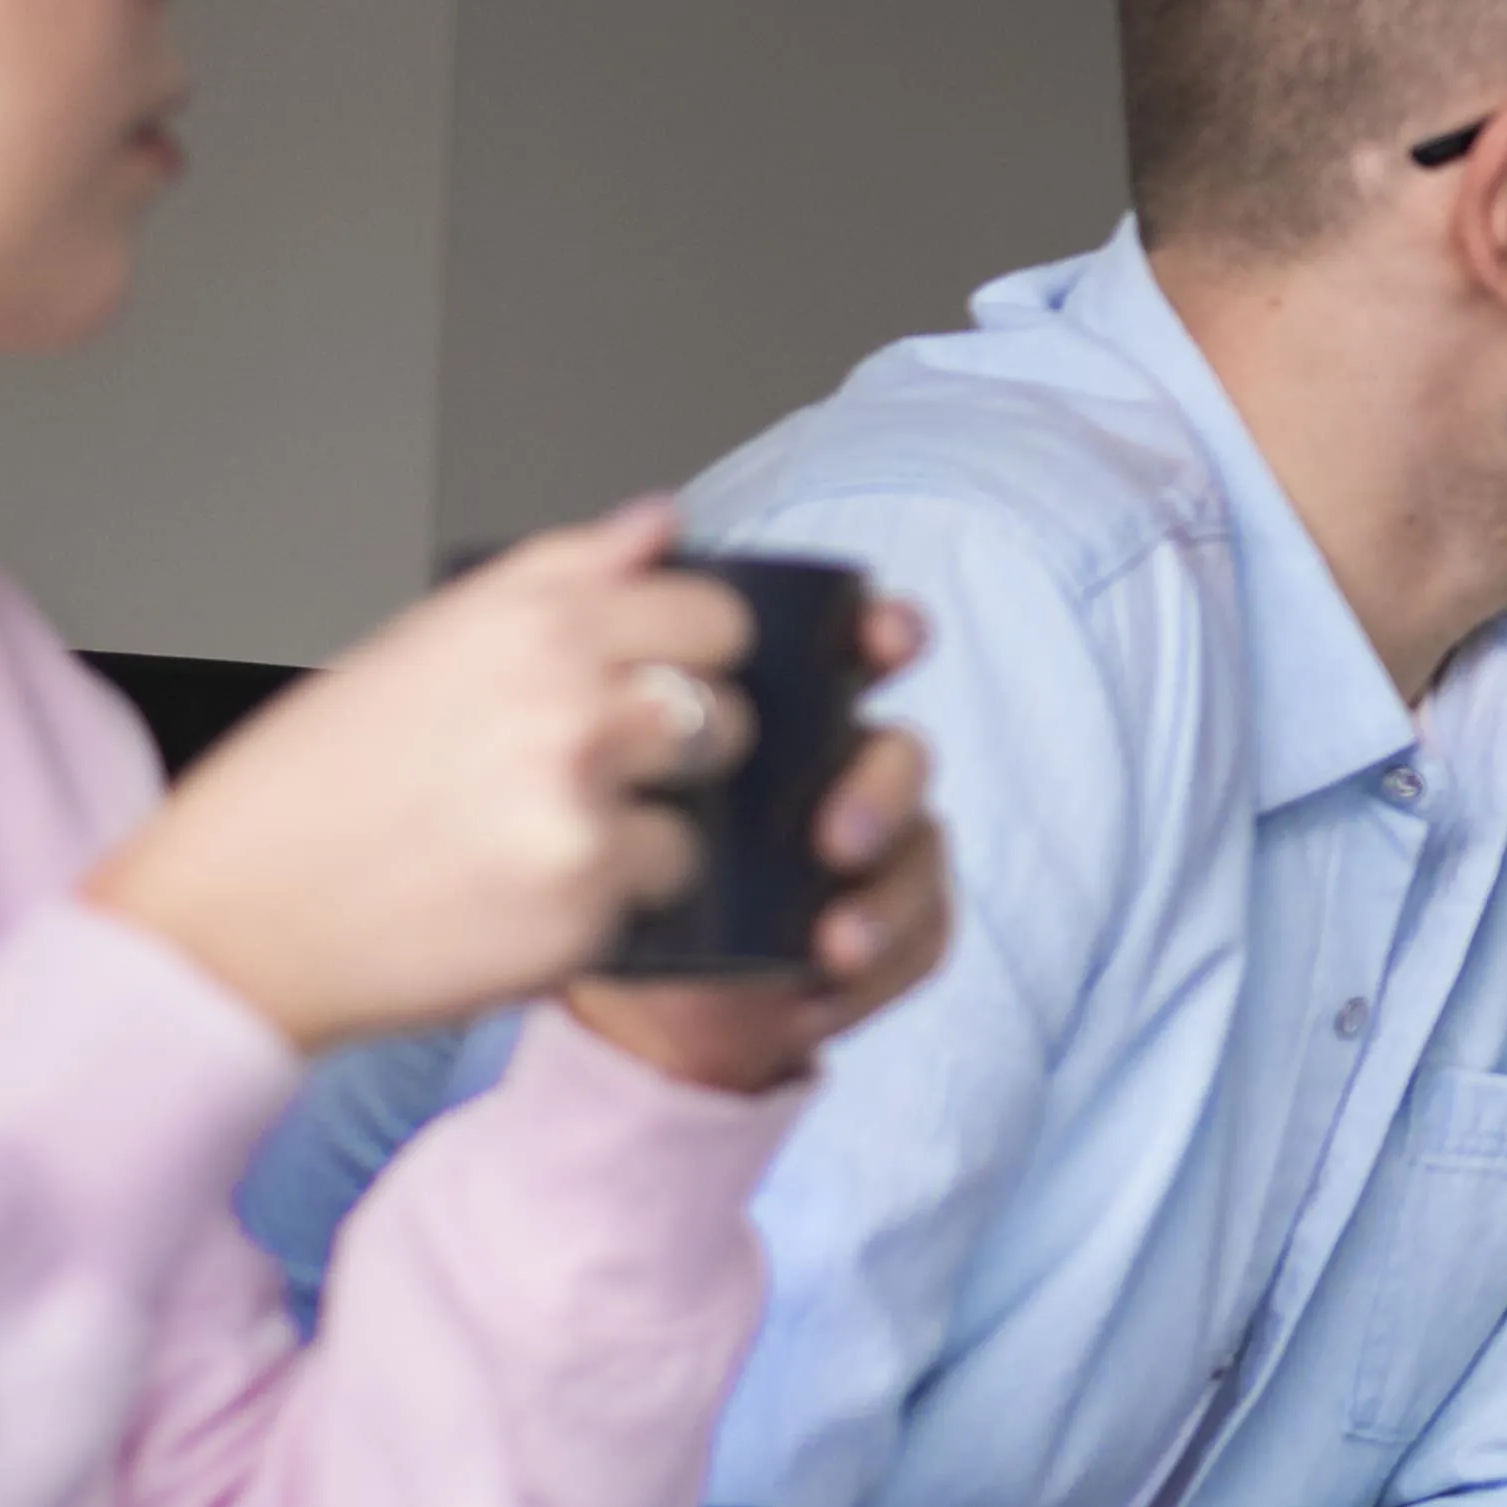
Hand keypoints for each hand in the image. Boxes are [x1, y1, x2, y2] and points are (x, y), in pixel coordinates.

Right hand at [86, 501, 749, 1053]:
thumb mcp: (420, 644)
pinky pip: (659, 884)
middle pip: (722, 706)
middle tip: (590, 771)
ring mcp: (581, 795)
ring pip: (700, 800)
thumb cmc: (305, 789)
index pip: (706, 609)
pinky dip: (609, 896)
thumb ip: (561, 578)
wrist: (226, 919)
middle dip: (677, 742)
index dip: (699, 651)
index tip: (671, 676)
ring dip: (648, 821)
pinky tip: (520, 891)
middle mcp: (563, 693)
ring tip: (545, 832)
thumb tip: (659, 523)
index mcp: (525, 618)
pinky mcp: (586, 892)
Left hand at [555, 598, 951, 1094]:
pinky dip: (882, 961)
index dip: (884, 633)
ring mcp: (871, 854)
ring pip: (922, 849)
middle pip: (901, 753)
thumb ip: (619, 633)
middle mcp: (841, 774)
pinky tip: (826, 983)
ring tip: (835, 937)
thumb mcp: (584, 739)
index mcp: (786, 714)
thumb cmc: (594, 837)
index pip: (858, 651)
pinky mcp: (886, 930)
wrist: (598, 969)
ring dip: (887, 892)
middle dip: (882, 788)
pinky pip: (923, 936)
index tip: (878, 635)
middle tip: (832, 837)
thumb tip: (654, 522)